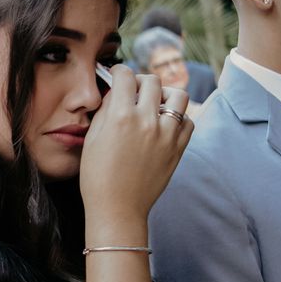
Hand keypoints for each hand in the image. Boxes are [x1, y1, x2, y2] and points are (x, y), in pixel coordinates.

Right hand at [79, 66, 193, 234]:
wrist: (117, 209)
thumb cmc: (97, 177)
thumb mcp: (93, 139)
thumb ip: (106, 111)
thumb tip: (116, 93)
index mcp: (121, 117)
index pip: (125, 76)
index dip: (119, 72)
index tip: (117, 76)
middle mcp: (147, 121)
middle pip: (153, 81)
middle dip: (141, 81)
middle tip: (134, 91)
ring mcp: (166, 135)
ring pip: (178, 96)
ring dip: (166, 95)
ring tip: (155, 105)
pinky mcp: (178, 149)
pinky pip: (187, 121)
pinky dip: (178, 118)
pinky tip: (165, 125)